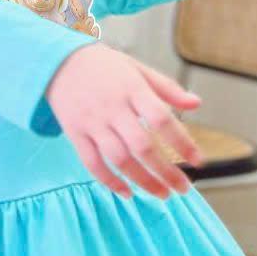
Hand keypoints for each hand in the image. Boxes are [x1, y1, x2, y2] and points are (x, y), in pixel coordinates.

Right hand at [46, 42, 203, 198]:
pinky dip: (109, 181)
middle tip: (183, 188)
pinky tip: (127, 193)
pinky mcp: (75, 133)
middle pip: (142, 146)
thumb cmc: (104, 67)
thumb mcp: (137, 69)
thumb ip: (167, 88)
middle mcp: (113, 108)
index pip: (161, 119)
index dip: (181, 142)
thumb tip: (197, 104)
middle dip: (165, 171)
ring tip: (161, 193)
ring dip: (142, 180)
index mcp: (132, 89)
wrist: (59, 62)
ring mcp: (92, 122)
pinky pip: (92, 163)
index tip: (197, 160)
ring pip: (119, 159)